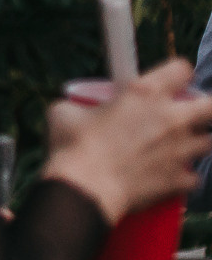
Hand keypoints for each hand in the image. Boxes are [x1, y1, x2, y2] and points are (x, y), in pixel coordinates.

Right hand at [43, 59, 211, 219]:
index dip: (176, 73)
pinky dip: (184, 176)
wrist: (84, 191)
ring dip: (198, 142)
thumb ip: (80, 106)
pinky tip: (169, 176)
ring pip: (210, 142)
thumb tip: (75, 109)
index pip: (181, 69)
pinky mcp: (179, 179)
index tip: (169, 81)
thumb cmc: (73, 148)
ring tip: (179, 145)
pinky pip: (194, 177)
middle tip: (187, 113)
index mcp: (145, 94)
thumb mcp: (63, 113)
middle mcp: (171, 118)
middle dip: (205, 107)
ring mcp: (180, 150)